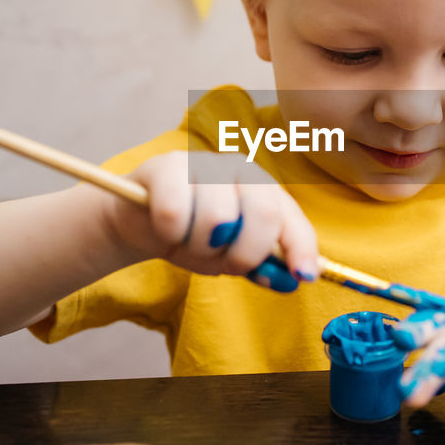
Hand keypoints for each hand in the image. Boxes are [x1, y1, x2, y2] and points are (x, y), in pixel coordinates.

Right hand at [106, 151, 318, 291]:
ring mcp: (205, 163)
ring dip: (201, 247)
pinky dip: (171, 234)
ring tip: (190, 242)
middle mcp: (241, 169)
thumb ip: (263, 266)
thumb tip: (294, 280)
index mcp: (264, 190)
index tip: (303, 277)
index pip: (291, 218)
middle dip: (246, 253)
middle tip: (226, 265)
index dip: (301, 248)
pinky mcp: (167, 166)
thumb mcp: (231, 256)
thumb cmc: (194, 237)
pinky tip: (166, 229)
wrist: (141, 221)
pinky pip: (176, 213)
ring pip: (218, 218)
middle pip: (263, 213)